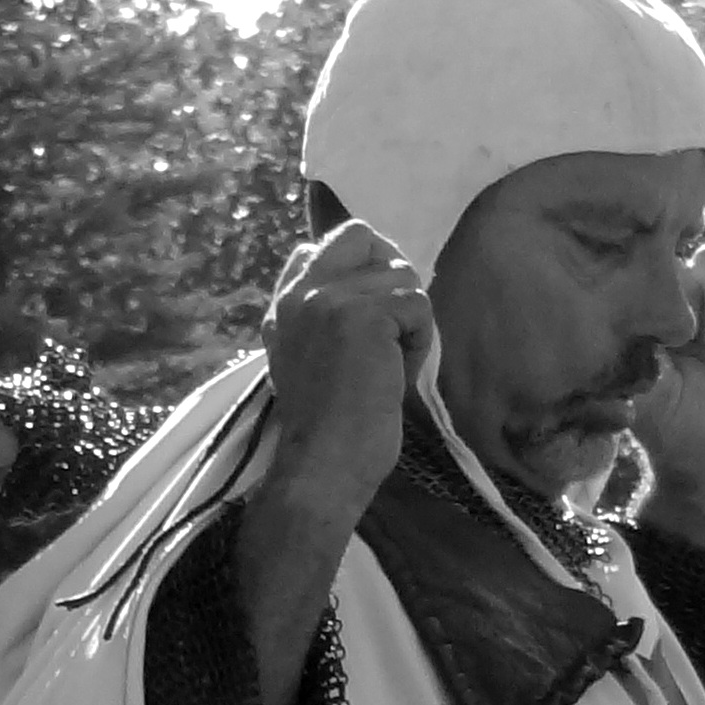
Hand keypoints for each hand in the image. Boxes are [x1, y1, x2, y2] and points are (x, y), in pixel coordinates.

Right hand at [261, 217, 429, 529]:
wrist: (321, 467)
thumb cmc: (325, 430)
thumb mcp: (307, 361)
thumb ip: (322, 319)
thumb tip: (370, 287)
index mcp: (284, 303)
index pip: (320, 246)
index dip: (359, 271)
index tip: (367, 320)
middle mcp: (301, 291)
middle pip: (363, 237)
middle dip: (390, 273)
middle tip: (393, 326)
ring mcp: (330, 298)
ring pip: (402, 277)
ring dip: (409, 323)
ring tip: (387, 367)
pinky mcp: (363, 314)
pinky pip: (418, 304)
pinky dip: (420, 342)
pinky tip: (396, 375)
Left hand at [630, 244, 704, 564]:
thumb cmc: (673, 438)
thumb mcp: (646, 404)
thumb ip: (634, 367)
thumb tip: (620, 331)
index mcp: (637, 323)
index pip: (638, 274)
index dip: (653, 280)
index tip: (665, 318)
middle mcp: (670, 311)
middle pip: (678, 258)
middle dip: (688, 287)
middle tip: (694, 335)